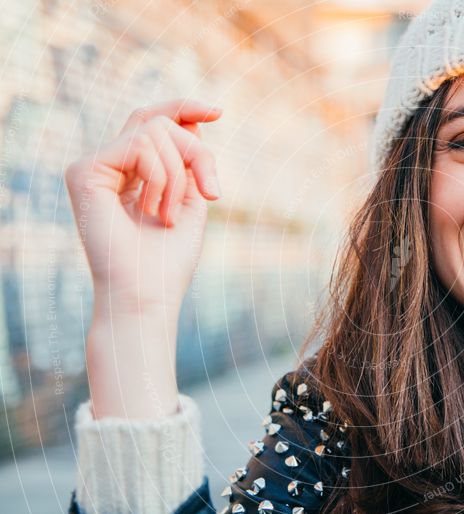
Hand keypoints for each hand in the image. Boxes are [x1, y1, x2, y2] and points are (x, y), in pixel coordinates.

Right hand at [65, 99, 222, 315]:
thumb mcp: (191, 199)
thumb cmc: (169, 259)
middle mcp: (108, 167)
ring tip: (169, 215)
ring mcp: (93, 167)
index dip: (184, 109)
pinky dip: (161, 177)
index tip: (218, 112)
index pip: (152, 122)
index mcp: (130, 173)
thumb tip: (192, 120)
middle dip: (196, 152)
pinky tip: (153, 211)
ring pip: (153, 130)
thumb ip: (188, 160)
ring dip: (178, 175)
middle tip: (210, 192)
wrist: (147, 293)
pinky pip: (140, 144)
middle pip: (158, 121)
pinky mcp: (83, 171)